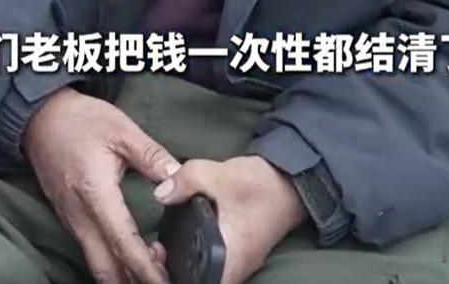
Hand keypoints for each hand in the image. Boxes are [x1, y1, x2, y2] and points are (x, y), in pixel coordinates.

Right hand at [22, 87, 178, 283]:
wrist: (41, 117)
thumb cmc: (81, 120)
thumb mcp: (121, 129)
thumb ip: (151, 155)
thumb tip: (178, 177)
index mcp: (95, 193)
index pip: (122, 241)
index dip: (145, 266)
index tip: (164, 280)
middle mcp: (79, 216)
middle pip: (106, 268)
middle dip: (134, 280)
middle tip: (164, 280)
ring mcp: (71, 221)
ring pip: (96, 264)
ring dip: (123, 274)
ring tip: (153, 270)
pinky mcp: (69, 220)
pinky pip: (90, 252)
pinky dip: (112, 262)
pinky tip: (131, 257)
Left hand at [154, 155, 307, 283]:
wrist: (291, 181)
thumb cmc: (261, 185)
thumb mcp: (222, 175)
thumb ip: (188, 180)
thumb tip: (160, 193)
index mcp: (230, 260)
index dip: (176, 278)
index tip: (158, 262)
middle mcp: (234, 270)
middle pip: (198, 283)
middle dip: (174, 271)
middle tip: (156, 253)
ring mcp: (237, 265)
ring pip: (204, 277)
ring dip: (184, 265)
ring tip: (162, 248)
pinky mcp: (236, 254)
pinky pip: (211, 265)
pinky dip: (194, 256)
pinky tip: (181, 240)